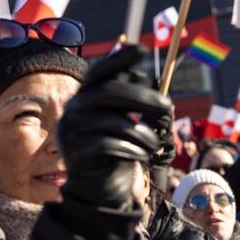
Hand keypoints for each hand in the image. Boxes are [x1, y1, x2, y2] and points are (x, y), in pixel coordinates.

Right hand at [58, 46, 170, 208]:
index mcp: (85, 96)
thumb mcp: (124, 121)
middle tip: (168, 106)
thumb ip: (129, 100)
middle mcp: (73, 110)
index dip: (118, 59)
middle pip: (108, 92)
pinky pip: (108, 145)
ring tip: (155, 143)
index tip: (141, 49)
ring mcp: (71, 132)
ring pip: (112, 121)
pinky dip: (132, 149)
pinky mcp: (75, 154)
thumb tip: (144, 75)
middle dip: (143, 97)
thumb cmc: (117, 149)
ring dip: (142, 132)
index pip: (98, 71)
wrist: (99, 190)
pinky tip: (142, 155)